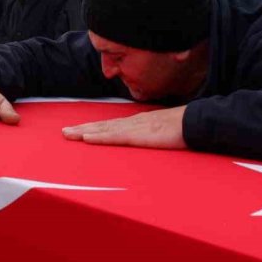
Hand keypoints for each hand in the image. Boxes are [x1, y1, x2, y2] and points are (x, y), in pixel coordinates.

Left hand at [62, 106, 187, 149]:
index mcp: (140, 122)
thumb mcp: (166, 132)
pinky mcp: (139, 135)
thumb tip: (152, 139)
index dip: (95, 127)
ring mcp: (135, 128)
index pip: (112, 125)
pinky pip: (115, 137)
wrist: (197, 122)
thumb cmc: (185, 128)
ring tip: (68, 134)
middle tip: (64, 132)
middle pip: (103, 125)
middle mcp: (133, 122)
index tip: (80, 130)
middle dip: (83, 128)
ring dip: (85, 131)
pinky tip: (87, 138)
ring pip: (104, 130)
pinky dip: (99, 137)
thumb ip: (156, 135)